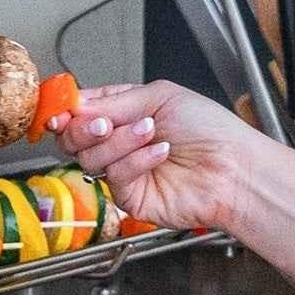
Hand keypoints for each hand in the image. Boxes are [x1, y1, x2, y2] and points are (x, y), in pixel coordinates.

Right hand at [55, 80, 263, 236]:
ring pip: (91, 157)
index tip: (60, 111)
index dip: (66, 111)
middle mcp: (120, 142)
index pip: (82, 110)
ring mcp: (123, 171)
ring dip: (120, 142)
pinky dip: (136, 161)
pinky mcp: (130, 197)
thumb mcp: (159, 96)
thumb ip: (112, 100)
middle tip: (105, 123)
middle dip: (85, 128)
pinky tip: (161, 153)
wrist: (234, 168)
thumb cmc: (211, 129)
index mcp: (125, 112)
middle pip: (74, 138)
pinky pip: (115, 177)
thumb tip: (74, 104)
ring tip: (150, 133)